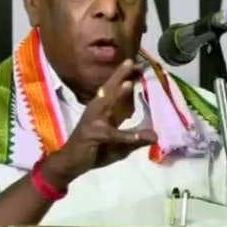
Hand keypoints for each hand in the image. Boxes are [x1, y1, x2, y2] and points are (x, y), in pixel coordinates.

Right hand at [42, 59, 157, 188]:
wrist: (70, 164)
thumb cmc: (93, 152)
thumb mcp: (120, 146)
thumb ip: (135, 139)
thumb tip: (155, 135)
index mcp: (104, 111)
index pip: (115, 90)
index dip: (125, 77)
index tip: (138, 65)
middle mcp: (97, 111)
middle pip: (109, 89)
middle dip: (120, 75)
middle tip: (133, 62)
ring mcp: (93, 121)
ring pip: (105, 104)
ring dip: (116, 93)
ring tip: (129, 83)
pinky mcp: (93, 135)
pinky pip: (112, 134)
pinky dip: (126, 135)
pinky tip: (138, 137)